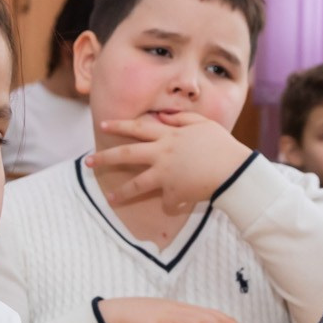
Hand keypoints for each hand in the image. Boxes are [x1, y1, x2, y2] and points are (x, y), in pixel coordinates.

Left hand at [88, 111, 252, 214]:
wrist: (233, 170)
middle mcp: (162, 154)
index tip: (103, 125)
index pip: (138, 128)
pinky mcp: (174, 193)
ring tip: (110, 198)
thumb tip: (164, 117)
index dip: (119, 125)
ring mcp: (165, 175)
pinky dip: (173, 204)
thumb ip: (181, 119)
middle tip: (89, 162)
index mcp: (168, 136)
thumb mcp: (203, 124)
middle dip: (105, 158)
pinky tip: (179, 205)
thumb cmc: (221, 145)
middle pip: (127, 155)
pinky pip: (168, 203)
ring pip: (137, 184)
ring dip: (122, 192)